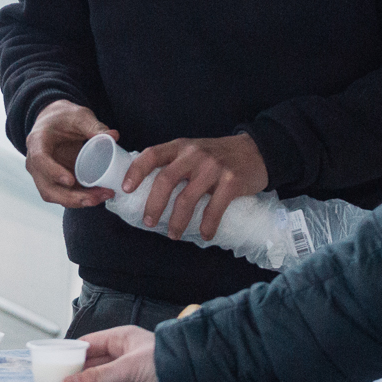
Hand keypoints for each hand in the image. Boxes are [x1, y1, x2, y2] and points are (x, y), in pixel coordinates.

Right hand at [24, 100, 117, 207]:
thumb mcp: (79, 116)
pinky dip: (81, 199)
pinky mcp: (54, 182)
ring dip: (78, 201)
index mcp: (37, 142)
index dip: (53, 172)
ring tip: (102, 196)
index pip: (39, 160)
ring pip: (55, 196)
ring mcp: (43, 175)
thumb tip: (114, 136)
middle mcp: (35, 163)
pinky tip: (99, 195)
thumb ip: (94, 126)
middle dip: (71, 197)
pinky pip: (64, 196)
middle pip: (47, 188)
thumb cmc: (64, 117)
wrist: (55, 122)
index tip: (71, 180)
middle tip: (95, 197)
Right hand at [63, 325, 167, 381]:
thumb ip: (98, 377)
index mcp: (119, 338)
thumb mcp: (127, 367)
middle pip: (91, 364)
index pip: (88, 344)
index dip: (71, 354)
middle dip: (77, 374)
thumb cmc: (164, 361)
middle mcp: (121, 355)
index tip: (55, 365)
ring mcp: (126, 373)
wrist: (192, 379)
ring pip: (99, 381)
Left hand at [124, 134, 267, 240]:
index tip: (125, 189)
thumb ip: (175, 164)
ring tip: (173, 234)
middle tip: (149, 222)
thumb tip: (147, 190)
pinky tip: (205, 235)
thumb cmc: (218, 155)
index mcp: (181, 146)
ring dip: (177, 221)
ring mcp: (214, 167)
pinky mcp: (232, 181)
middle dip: (154, 205)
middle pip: (166, 180)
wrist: (256, 151)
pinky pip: (214, 208)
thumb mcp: (194, 151)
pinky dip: (207, 225)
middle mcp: (195, 154)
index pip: (152, 155)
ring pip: (187, 199)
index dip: (136, 171)